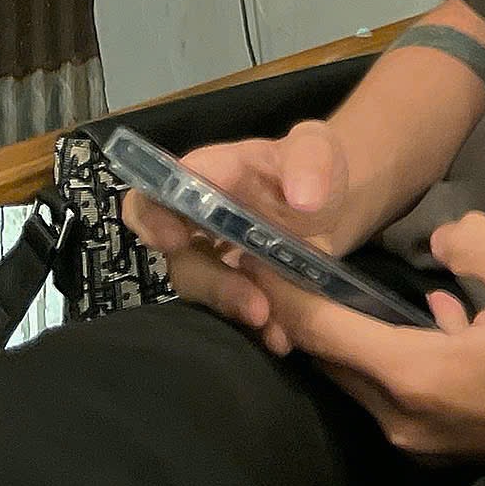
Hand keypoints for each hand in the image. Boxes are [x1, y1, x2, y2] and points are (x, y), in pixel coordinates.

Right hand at [119, 120, 354, 352]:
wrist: (332, 204)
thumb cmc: (312, 165)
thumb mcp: (318, 149)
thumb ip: (311, 161)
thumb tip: (304, 198)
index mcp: (209, 177)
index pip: (158, 193)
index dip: (152, 218)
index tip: (173, 242)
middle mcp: (201, 223)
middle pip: (182, 259)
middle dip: (214, 286)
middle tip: (256, 307)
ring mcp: (217, 261)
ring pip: (205, 293)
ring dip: (233, 311)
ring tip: (274, 327)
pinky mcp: (238, 290)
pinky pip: (232, 315)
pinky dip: (254, 330)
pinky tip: (282, 336)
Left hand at [253, 212, 484, 462]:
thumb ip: (476, 245)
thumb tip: (440, 240)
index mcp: (416, 374)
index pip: (323, 330)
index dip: (286, 289)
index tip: (256, 251)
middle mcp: (403, 416)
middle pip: (330, 358)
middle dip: (302, 310)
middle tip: (283, 258)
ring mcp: (422, 437)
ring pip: (360, 376)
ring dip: (345, 332)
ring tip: (335, 281)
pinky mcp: (444, 443)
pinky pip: (396, 390)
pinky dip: (390, 353)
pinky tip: (430, 316)